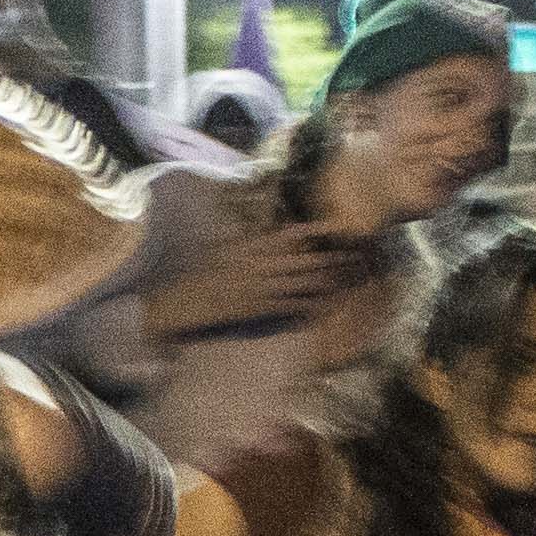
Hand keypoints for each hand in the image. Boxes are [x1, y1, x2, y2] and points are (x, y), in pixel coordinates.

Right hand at [144, 222, 366, 339]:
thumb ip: (247, 239)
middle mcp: (257, 267)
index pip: (285, 236)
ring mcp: (259, 289)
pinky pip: (288, 306)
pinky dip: (307, 305)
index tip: (333, 226)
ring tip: (344, 276)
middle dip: (326, 257)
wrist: (185, 302)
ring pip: (299, 283)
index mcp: (248, 248)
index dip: (311, 230)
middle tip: (350, 254)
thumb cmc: (199, 272)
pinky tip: (323, 303)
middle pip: (300, 261)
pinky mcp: (258, 309)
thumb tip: (268, 229)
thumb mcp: (222, 247)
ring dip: (323, 280)